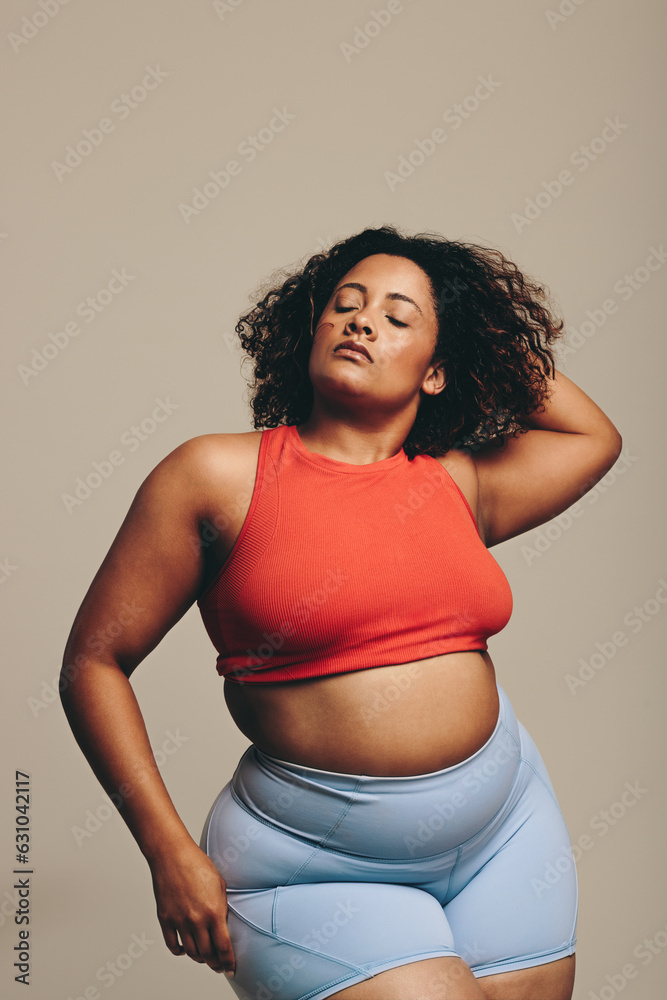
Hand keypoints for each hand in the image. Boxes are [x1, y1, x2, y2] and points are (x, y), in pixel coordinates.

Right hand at [148, 840, 234, 975]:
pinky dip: (179, 951)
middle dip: (215, 963)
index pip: (223, 947)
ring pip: (191, 952)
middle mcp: (196, 920)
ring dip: (199, 958)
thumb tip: (223, 924)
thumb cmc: (197, 864)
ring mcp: (179, 921)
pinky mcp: (165, 919)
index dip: (228, 962)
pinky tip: (184, 949)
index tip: (231, 968)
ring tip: (204, 957)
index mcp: (214, 911)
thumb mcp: (220, 884)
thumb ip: (222, 907)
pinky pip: (172, 944)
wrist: (172, 855)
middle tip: (218, 965)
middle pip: (207, 954)